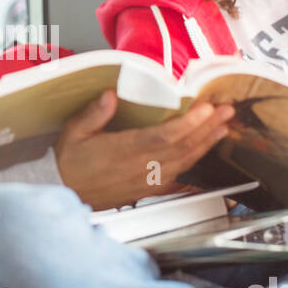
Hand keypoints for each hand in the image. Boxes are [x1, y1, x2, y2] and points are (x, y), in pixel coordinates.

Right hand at [53, 89, 234, 210]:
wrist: (62, 192)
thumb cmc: (68, 163)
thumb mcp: (73, 132)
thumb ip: (94, 114)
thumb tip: (110, 95)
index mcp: (123, 150)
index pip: (164, 136)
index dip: (188, 123)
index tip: (206, 109)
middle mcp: (139, 167)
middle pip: (181, 147)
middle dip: (206, 128)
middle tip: (226, 112)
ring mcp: (145, 180)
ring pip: (183, 161)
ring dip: (205, 144)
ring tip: (222, 128)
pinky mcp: (146, 188)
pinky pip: (176, 175)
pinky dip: (193, 162)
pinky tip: (203, 153)